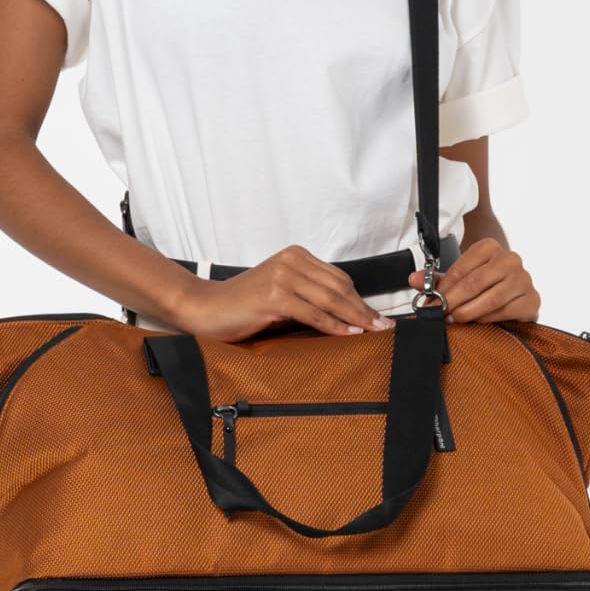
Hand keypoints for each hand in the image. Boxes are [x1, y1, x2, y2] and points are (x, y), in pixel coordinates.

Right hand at [171, 245, 395, 341]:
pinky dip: (334, 326)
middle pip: (339, 288)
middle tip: (384, 326)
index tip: (377, 316)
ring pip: (330, 299)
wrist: (205, 308)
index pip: (339, 278)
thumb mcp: (281, 291)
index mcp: (296, 255)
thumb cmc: (242, 305)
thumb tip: (346, 314)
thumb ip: (308, 295)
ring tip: (373, 332)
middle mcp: (291, 261)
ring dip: (355, 318)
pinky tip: (348, 334)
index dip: (360, 299)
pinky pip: (313, 314)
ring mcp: (283, 277)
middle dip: (364, 309)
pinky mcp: (274, 296)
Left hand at [438, 237, 540, 324]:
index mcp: (489, 248)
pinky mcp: (532, 299)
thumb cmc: (485, 286)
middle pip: (475, 283)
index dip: (444, 288)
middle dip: (454, 301)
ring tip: (455, 319)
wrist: (514, 298)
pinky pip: (506, 311)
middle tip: (440, 314)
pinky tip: (478, 322)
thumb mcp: (459, 279)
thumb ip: (437, 280)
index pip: (462, 268)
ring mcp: (523, 279)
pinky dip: (489, 318)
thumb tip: (414, 279)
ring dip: (469, 312)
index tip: (432, 302)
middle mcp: (509, 259)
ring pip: (491, 298)